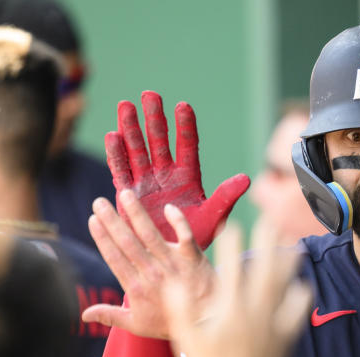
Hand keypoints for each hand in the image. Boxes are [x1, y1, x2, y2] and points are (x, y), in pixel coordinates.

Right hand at [82, 189, 216, 338]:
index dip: (103, 239)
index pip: (115, 258)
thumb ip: (110, 315)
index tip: (93, 220)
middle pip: (128, 243)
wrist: (208, 325)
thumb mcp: (137, 324)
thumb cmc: (171, 324)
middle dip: (112, 221)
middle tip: (99, 202)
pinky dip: (179, 222)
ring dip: (137, 213)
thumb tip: (83, 314)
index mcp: (136, 288)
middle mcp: (152, 273)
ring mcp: (173, 264)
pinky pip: (185, 236)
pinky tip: (168, 208)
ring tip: (125, 195)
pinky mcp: (193, 258)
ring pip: (151, 235)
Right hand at [106, 91, 249, 248]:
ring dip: (130, 129)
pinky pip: (121, 170)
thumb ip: (226, 197)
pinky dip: (117, 155)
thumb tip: (246, 178)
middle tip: (149, 95)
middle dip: (154, 118)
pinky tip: (112, 136)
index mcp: (188, 176)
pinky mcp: (128, 193)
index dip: (186, 127)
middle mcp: (166, 174)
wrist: (172, 258)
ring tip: (125, 106)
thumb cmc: (196, 237)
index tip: (183, 106)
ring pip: (137, 150)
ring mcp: (146, 182)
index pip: (188, 146)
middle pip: (159, 141)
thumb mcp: (213, 217)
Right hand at [161, 221, 312, 356]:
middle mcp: (254, 312)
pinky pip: (297, 314)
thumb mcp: (187, 341)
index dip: (231, 246)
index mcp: (229, 309)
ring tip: (295, 246)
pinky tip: (304, 287)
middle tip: (272, 220)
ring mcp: (272, 324)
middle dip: (267, 243)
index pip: (230, 269)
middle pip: (264, 269)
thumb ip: (180, 310)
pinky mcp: (285, 338)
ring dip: (289, 264)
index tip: (233, 226)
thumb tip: (172, 283)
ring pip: (284, 287)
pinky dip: (300, 299)